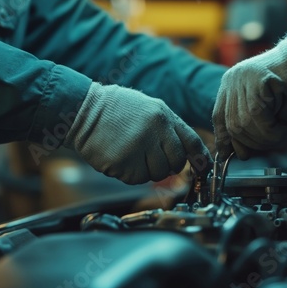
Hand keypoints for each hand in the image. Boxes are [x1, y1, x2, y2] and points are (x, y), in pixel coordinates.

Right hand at [64, 83, 211, 183]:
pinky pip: (137, 179)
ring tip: (131, 153)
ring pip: (158, 173)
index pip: (192, 142)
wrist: (82, 110)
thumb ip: (170, 128)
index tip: (204, 170)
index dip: (201, 160)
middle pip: (177, 162)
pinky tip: (120, 158)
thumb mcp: (149, 108)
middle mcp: (155, 129)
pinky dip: (130, 174)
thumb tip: (190, 152)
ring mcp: (139, 146)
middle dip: (167, 165)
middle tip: (149, 157)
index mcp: (164, 115)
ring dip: (147, 170)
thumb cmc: (116, 110)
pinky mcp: (124, 161)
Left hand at [212, 36, 286, 160]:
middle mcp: (232, 79)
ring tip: (285, 131)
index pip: (219, 119)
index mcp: (232, 84)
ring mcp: (242, 77)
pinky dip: (273, 131)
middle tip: (276, 139)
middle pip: (231, 126)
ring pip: (243, 125)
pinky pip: (256, 117)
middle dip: (254, 142)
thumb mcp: (271, 113)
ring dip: (267, 138)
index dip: (226, 140)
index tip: (235, 154)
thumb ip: (252, 129)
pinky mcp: (256, 79)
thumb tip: (239, 153)